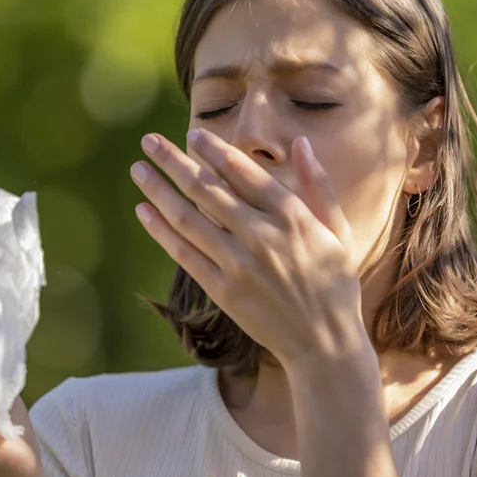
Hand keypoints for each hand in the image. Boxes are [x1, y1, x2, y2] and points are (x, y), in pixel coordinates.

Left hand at [130, 128, 368, 363]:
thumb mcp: (337, 230)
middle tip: (149, 142)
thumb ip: (319, 184)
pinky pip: (184, 253)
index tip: (193, 134)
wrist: (324, 342)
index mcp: (292, 216)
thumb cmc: (334, 283)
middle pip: (207, 189)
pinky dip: (161, 230)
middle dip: (175, 161)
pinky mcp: (223, 290)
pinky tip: (144, 211)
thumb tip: (302, 143)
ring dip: (159, 190)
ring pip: (188, 218)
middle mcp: (262, 235)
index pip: (243, 172)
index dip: (214, 150)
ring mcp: (239, 264)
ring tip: (138, 170)